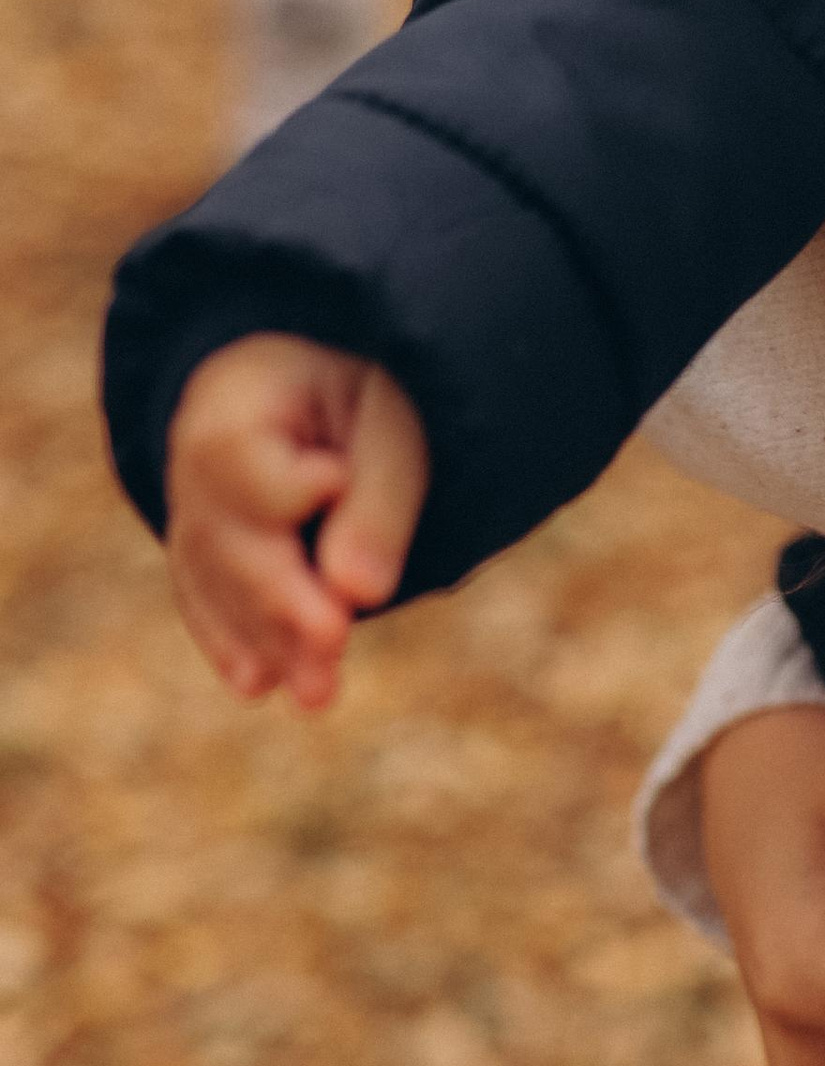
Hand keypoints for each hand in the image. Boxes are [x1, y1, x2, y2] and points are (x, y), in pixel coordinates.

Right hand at [164, 334, 428, 710]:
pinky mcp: (202, 543)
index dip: (294, 484)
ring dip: (265, 637)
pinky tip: (257, 680)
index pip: (246, 456)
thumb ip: (378, 498)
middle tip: (332, 650)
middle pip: (226, 536)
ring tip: (316, 692)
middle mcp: (192, 451)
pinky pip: (205, 594)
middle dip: (281, 600)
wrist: (329, 374)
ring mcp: (189, 500)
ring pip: (215, 578)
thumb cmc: (370, 383)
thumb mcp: (393, 414)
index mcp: (236, 391)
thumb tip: (358, 593)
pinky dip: (233, 637)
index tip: (335, 480)